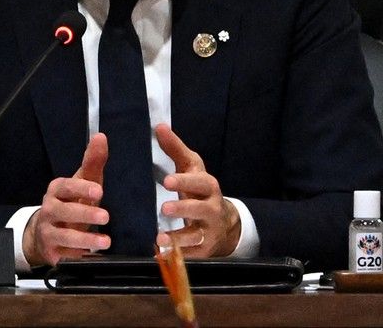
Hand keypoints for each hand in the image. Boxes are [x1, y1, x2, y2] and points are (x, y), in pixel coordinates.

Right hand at [23, 132, 110, 266]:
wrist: (47, 232)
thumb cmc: (71, 202)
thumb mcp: (83, 182)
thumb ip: (93, 162)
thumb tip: (100, 136)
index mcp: (56, 190)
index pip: (66, 186)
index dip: (81, 188)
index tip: (99, 191)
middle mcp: (49, 210)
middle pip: (64, 211)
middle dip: (85, 214)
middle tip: (106, 216)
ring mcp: (48, 232)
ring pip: (64, 236)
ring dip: (85, 239)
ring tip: (105, 241)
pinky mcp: (52, 252)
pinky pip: (64, 256)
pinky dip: (78, 257)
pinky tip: (91, 257)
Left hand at [155, 123, 240, 256]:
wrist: (223, 222)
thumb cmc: (199, 189)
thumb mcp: (190, 167)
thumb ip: (174, 148)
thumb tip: (159, 126)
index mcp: (208, 186)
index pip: (200, 182)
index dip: (186, 181)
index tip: (167, 181)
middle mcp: (212, 208)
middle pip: (201, 209)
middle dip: (184, 208)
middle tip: (164, 208)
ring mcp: (209, 231)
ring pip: (197, 235)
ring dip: (179, 237)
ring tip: (160, 238)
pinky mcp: (205, 250)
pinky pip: (193, 255)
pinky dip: (178, 256)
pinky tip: (161, 254)